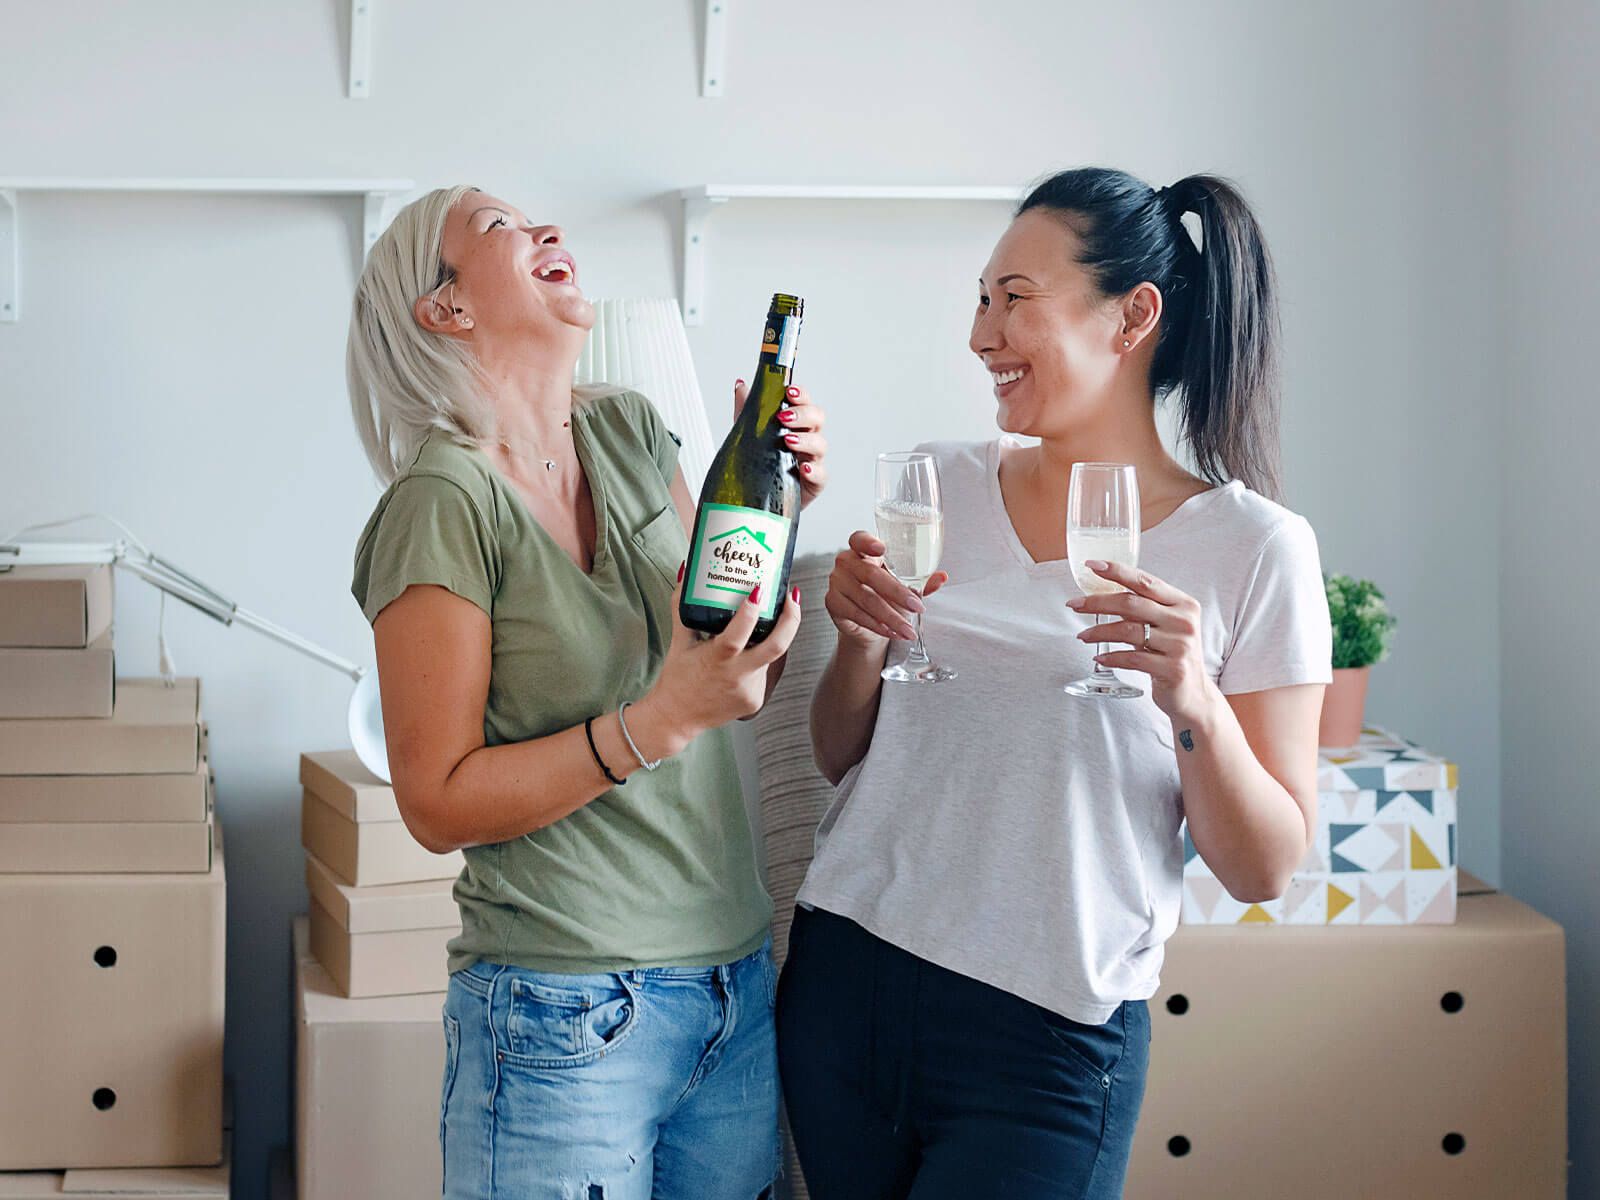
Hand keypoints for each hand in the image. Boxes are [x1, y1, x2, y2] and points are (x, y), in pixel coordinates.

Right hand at [637, 565, 802, 747]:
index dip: (750, 613)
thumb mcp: (678, 641)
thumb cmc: (677, 678)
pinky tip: (747, 656)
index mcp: (716, 660)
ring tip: (762, 624)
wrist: (677, 719)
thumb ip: (681, 605)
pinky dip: (758, 660)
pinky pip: (764, 672)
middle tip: (792, 597)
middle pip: (776, 647)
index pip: (738, 635)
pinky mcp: (755, 701)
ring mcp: (749, 691)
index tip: (759, 590)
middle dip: (792, 620)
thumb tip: (684, 571)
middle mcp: (736, 676)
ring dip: (767, 639)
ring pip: (769, 657)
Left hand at [733, 379, 827, 507]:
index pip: (804, 402)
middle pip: (817, 418)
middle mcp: (807, 438)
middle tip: (783, 417)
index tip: (789, 392)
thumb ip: (748, 410)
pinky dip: (814, 470)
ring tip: (788, 441)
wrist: (757, 497)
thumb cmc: (760, 464)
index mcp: (795, 423)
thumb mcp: (749, 434)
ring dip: (805, 440)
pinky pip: (821, 475)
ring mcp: (812, 460)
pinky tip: (802, 468)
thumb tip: (741, 386)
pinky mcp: (814, 482)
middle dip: (802, 414)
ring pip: (820, 444)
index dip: (800, 395)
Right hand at [825, 530, 949, 650]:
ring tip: (908, 629)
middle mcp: (846, 562)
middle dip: (897, 593)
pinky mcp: (832, 602)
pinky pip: (856, 614)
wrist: (867, 622)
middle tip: (917, 606)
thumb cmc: (884, 595)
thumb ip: (921, 581)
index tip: (882, 549)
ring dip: (891, 617)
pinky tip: (891, 631)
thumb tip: (942, 577)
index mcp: (863, 550)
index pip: (860, 539)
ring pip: (866, 599)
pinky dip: (877, 625)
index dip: (868, 543)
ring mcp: (837, 581)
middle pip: (870, 574)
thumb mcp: (904, 586)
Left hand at [1068, 560, 1216, 721]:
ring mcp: (1180, 645)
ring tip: (1082, 635)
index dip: (1117, 571)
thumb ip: (1143, 609)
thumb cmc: (1172, 654)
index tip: (1091, 565)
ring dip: (1099, 632)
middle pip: (1132, 604)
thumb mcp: (1164, 625)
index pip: (1145, 581)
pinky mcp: (1173, 669)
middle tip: (1074, 604)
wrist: (1194, 693)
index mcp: (1183, 603)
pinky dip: (1111, 657)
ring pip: (1128, 631)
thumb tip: (1102, 593)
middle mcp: (1184, 621)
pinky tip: (1099, 657)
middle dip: (1097, 602)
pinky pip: (1133, 659)